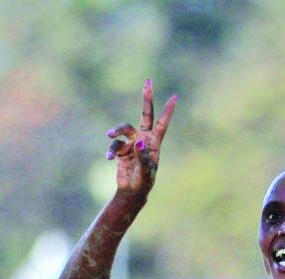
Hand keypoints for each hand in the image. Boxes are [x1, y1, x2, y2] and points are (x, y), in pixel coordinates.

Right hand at [105, 79, 176, 195]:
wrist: (132, 191)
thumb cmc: (144, 182)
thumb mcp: (146, 171)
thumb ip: (143, 156)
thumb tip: (138, 142)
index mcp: (154, 143)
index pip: (162, 123)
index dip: (168, 111)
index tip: (175, 97)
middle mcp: (143, 138)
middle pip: (145, 114)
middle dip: (147, 98)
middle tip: (148, 82)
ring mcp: (131, 142)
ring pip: (124, 129)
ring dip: (116, 130)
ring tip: (109, 134)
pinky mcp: (120, 149)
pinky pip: (113, 145)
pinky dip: (110, 150)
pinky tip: (109, 158)